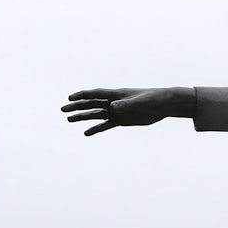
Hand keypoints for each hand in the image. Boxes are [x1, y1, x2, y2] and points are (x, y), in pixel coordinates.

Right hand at [61, 87, 194, 135]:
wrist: (164, 105)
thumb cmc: (153, 99)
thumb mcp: (140, 102)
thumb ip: (126, 104)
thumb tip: (113, 107)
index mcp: (117, 94)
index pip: (96, 94)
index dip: (82, 95)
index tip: (70, 98)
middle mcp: (114, 102)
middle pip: (92, 104)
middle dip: (78, 106)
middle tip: (63, 110)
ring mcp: (117, 111)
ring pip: (96, 114)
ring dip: (83, 117)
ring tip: (69, 120)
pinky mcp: (122, 120)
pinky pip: (106, 125)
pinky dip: (96, 129)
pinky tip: (86, 133)